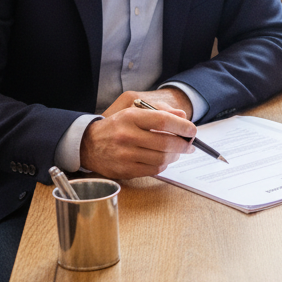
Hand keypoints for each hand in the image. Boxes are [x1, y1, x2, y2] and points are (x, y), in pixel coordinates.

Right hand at [79, 92, 195, 179]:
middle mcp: (127, 136)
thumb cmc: (117, 126)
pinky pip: (154, 169)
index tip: (192, 130)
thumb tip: (183, 117)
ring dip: (175, 156)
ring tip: (177, 152)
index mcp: (130, 117)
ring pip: (162, 158)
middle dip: (183, 145)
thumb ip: (159, 111)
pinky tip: (164, 159)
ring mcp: (125, 155)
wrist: (88, 144)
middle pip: (165, 143)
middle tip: (189, 144)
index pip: (163, 121)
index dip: (182, 126)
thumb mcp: (134, 111)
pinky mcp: (125, 170)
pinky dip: (164, 164)